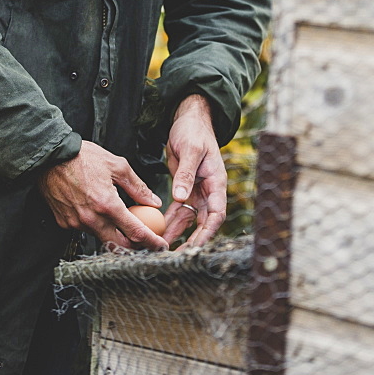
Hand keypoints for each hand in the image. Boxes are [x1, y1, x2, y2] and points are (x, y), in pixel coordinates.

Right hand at [38, 140, 166, 250]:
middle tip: (144, 241)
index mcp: (107, 204)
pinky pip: (85, 230)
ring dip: (114, 234)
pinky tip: (98, 212)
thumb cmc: (82, 157)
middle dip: (134, 246)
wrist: (51, 156)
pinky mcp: (65, 223)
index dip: (151, 242)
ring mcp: (76, 223)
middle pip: (119, 245)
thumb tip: (152, 201)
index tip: (160, 245)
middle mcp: (91, 218)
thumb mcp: (117, 165)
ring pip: (101, 237)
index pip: (135, 232)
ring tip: (119, 219)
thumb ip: (137, 187)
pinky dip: (96, 225)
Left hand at [162, 94, 226, 248]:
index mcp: (216, 182)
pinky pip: (177, 209)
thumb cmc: (194, 131)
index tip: (196, 246)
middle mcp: (208, 190)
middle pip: (202, 221)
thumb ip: (186, 174)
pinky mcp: (184, 188)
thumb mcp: (191, 150)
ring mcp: (196, 191)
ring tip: (161, 245)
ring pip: (188, 218)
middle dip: (191, 239)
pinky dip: (169, 219)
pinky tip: (157, 228)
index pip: (216, 213)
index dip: (208, 231)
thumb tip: (180, 198)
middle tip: (177, 255)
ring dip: (176, 231)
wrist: (188, 120)